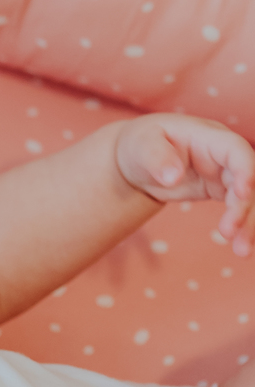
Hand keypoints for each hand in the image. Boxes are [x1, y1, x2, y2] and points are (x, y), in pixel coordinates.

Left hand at [115, 114, 254, 254]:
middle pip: (247, 178)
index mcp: (208, 136)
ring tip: (242, 251)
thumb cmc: (142, 145)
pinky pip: (239, 209)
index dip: (245, 170)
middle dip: (244, 206)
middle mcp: (224, 154)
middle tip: (228, 232)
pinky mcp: (222, 191)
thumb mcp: (142, 146)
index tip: (242, 192)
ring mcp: (225, 173)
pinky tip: (241, 248)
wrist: (141, 159)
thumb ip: (157, 159)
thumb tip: (173, 177)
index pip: (235, 150)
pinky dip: (242, 228)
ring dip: (248, 223)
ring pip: (248, 197)